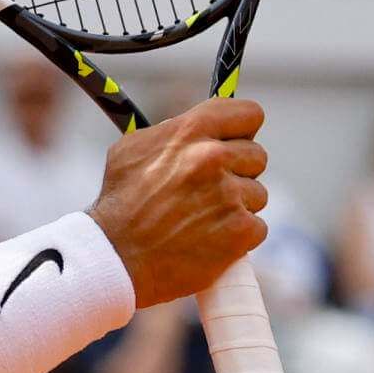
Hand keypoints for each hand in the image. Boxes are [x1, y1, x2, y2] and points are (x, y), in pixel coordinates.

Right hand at [87, 100, 268, 308]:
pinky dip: (238, 236)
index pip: (248, 114)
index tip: (236, 142)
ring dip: (237, 206)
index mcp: (190, 131)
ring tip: (203, 219)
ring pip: (257, 194)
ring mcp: (230, 195)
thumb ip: (171, 132)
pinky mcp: (240, 231)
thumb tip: (200, 128)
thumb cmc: (120, 205)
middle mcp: (213, 158)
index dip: (242, 130)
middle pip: (257, 156)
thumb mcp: (132, 151)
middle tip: (210, 190)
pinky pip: (257, 227)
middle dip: (238, 172)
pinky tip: (211, 240)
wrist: (116, 258)